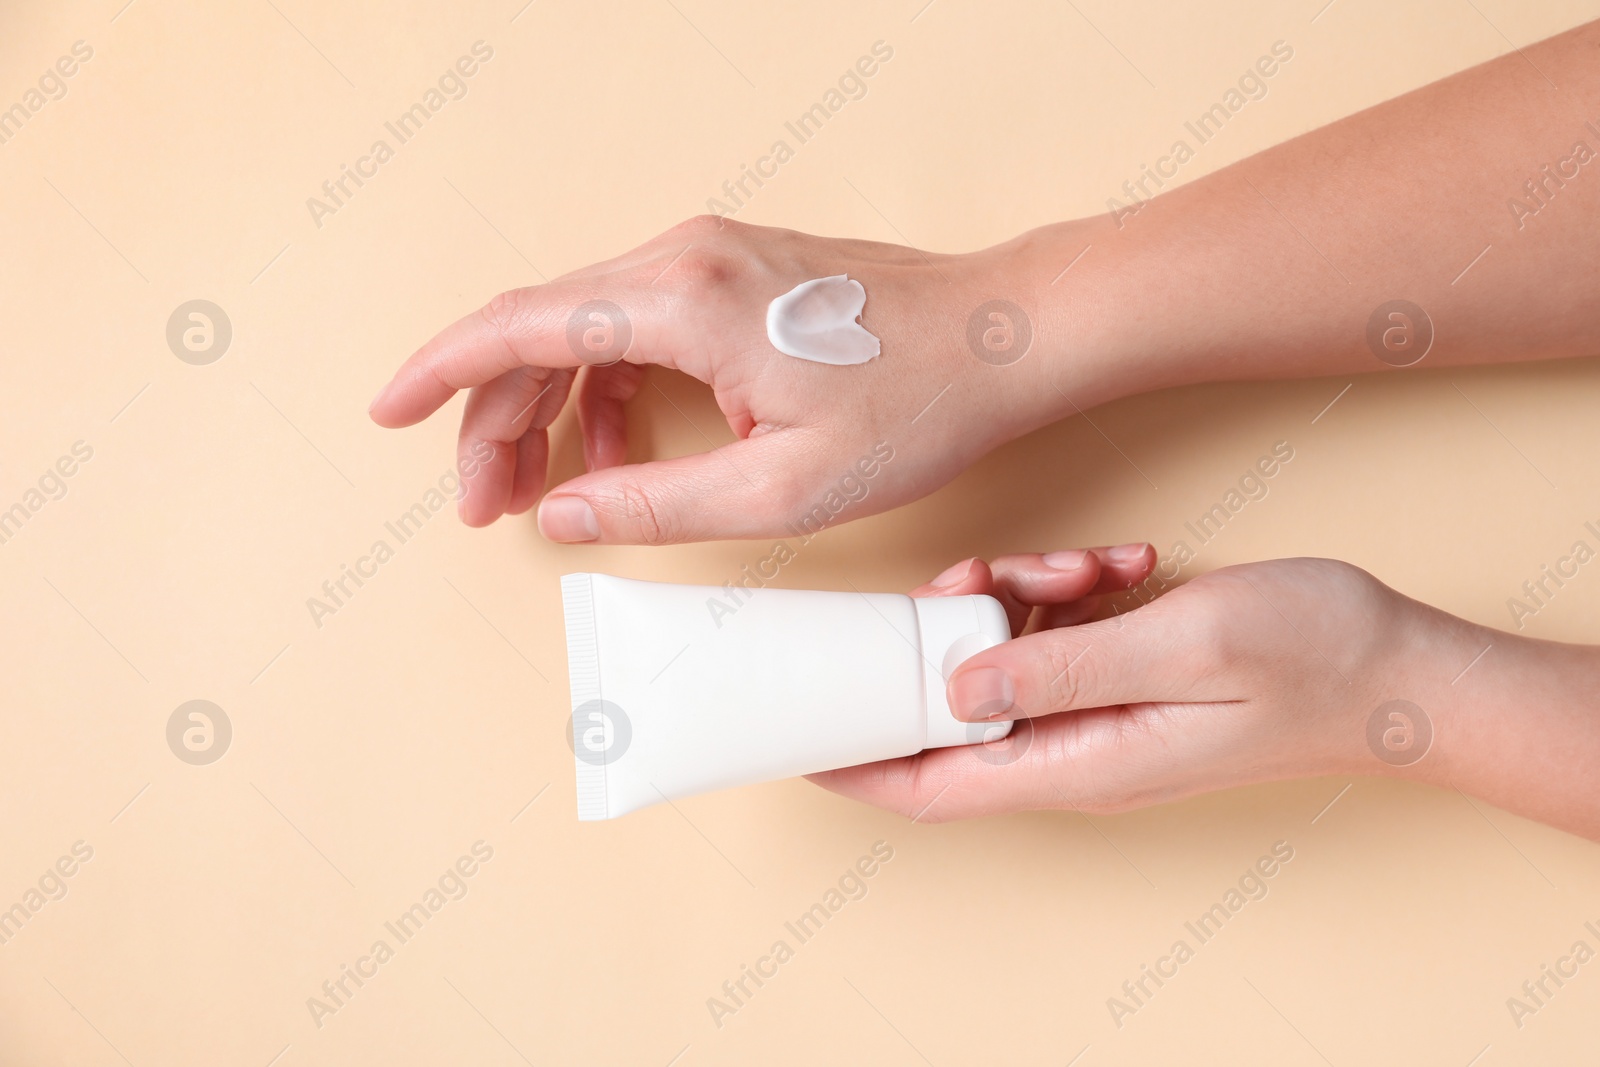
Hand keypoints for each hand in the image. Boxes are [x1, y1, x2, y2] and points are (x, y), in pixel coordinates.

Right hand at [368, 215, 1074, 543]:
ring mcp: (712, 254)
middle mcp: (683, 256)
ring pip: (587, 325)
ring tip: (545, 491)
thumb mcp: (780, 488)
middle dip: (496, 420)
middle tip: (483, 508)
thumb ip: (652, 505)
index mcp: (681, 299)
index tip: (385, 414)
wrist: (1008, 339)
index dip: (439, 375)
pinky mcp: (739, 269)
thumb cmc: (917, 407)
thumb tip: (560, 516)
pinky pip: (640, 321)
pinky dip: (612, 385)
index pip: (517, 326)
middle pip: (541, 330)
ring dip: (553, 405)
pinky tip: (623, 449)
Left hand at [809, 554, 1466, 821]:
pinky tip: (1118, 564)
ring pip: (1005, 660)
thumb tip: (956, 688)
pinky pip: (1060, 635)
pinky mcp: (1126, 676)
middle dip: (939, 642)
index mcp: (1079, 763)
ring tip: (1077, 564)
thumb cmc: (1308, 659)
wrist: (1400, 665)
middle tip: (966, 578)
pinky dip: (1070, 590)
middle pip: (954, 715)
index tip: (798, 726)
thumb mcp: (1179, 648)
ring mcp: (1102, 713)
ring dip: (1018, 598)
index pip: (934, 787)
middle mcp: (1078, 750)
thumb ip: (1062, 668)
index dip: (856, 766)